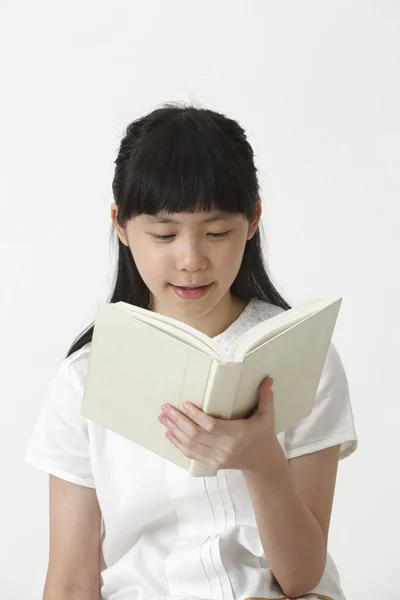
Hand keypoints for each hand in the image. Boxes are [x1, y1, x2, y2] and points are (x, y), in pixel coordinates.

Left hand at [158, 377, 278, 472]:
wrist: (263, 461)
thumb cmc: (264, 434)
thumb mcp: (267, 415)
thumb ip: (265, 397)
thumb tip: (267, 378)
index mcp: (239, 434)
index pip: (212, 426)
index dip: (196, 416)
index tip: (185, 403)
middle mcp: (226, 448)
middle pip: (196, 435)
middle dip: (178, 421)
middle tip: (166, 408)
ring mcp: (218, 458)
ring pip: (191, 445)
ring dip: (174, 431)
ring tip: (163, 418)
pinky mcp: (213, 464)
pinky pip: (192, 455)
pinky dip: (178, 444)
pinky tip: (169, 434)